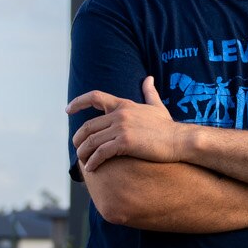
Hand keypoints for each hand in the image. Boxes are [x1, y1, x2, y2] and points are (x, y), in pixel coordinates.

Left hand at [69, 75, 190, 170]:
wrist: (179, 140)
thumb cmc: (168, 127)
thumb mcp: (157, 106)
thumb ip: (150, 92)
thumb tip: (149, 78)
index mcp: (124, 104)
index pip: (95, 97)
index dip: (78, 102)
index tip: (68, 110)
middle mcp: (119, 114)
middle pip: (88, 126)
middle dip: (78, 138)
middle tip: (76, 148)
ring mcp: (121, 128)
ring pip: (91, 141)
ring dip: (83, 153)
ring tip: (82, 161)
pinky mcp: (125, 143)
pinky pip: (101, 153)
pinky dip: (93, 162)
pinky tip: (92, 169)